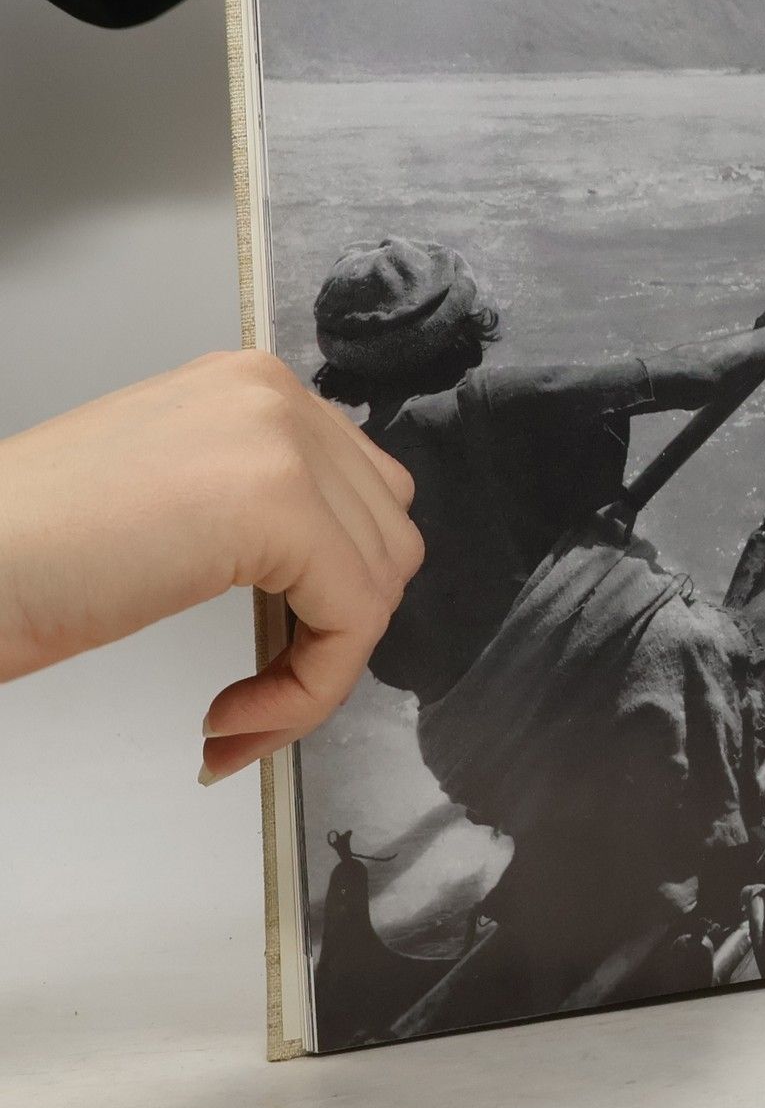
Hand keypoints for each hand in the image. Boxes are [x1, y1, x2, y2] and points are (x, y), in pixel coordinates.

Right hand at [0, 351, 422, 782]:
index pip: (361, 498)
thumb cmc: (22, 553)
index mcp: (250, 388)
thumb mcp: (170, 502)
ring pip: (381, 581)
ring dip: (318, 670)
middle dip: (333, 632)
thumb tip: (336, 572)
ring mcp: (282, 439)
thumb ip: (254, 508)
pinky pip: (355, 620)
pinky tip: (229, 719)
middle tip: (254, 699)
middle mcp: (275, 395)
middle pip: (386, 535)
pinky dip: (309, 690)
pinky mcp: (279, 504)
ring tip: (237, 713)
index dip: (329, 595)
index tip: (267, 664)